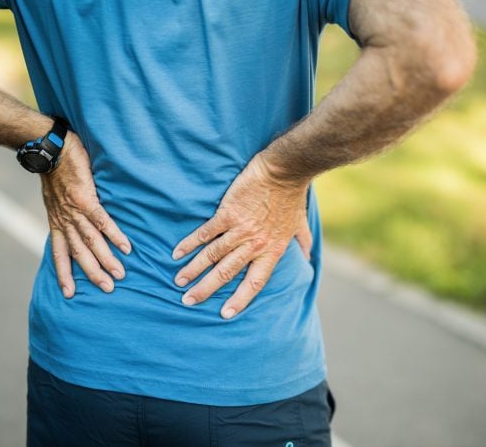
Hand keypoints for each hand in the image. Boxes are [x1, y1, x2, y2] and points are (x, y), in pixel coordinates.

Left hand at [41, 131, 131, 297]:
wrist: (49, 148)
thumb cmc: (56, 170)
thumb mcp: (55, 197)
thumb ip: (65, 212)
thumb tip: (76, 222)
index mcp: (57, 221)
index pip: (59, 254)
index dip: (63, 274)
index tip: (69, 294)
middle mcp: (64, 220)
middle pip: (79, 253)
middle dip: (93, 273)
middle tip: (108, 289)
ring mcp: (75, 210)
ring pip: (91, 241)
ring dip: (106, 260)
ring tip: (120, 274)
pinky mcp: (86, 198)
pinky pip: (102, 221)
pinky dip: (114, 235)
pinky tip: (126, 247)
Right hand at [171, 153, 312, 318]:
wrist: (284, 171)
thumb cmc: (292, 196)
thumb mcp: (300, 224)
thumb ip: (302, 243)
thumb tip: (309, 258)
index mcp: (272, 250)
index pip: (255, 282)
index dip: (240, 299)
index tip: (225, 314)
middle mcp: (254, 245)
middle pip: (226, 273)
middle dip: (205, 289)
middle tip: (188, 302)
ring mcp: (239, 230)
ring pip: (212, 256)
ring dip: (193, 270)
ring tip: (179, 282)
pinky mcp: (227, 214)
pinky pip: (205, 233)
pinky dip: (190, 244)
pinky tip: (177, 254)